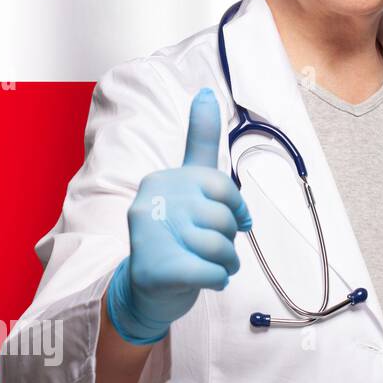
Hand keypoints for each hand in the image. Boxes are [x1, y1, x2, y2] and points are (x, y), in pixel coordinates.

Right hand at [106, 88, 252, 344]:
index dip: (235, 208)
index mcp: (161, 179)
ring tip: (204, 264)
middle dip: (229, 239)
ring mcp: (149, 235)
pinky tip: (203, 280)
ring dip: (225, 263)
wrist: (147, 290)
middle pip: (224, 218)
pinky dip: (218, 280)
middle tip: (210, 248)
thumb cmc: (178, 235)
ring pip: (221, 247)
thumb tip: (207, 92)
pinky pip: (214, 273)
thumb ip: (200, 142)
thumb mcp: (189, 186)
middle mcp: (151, 202)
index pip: (221, 186)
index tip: (232, 218)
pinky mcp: (156, 268)